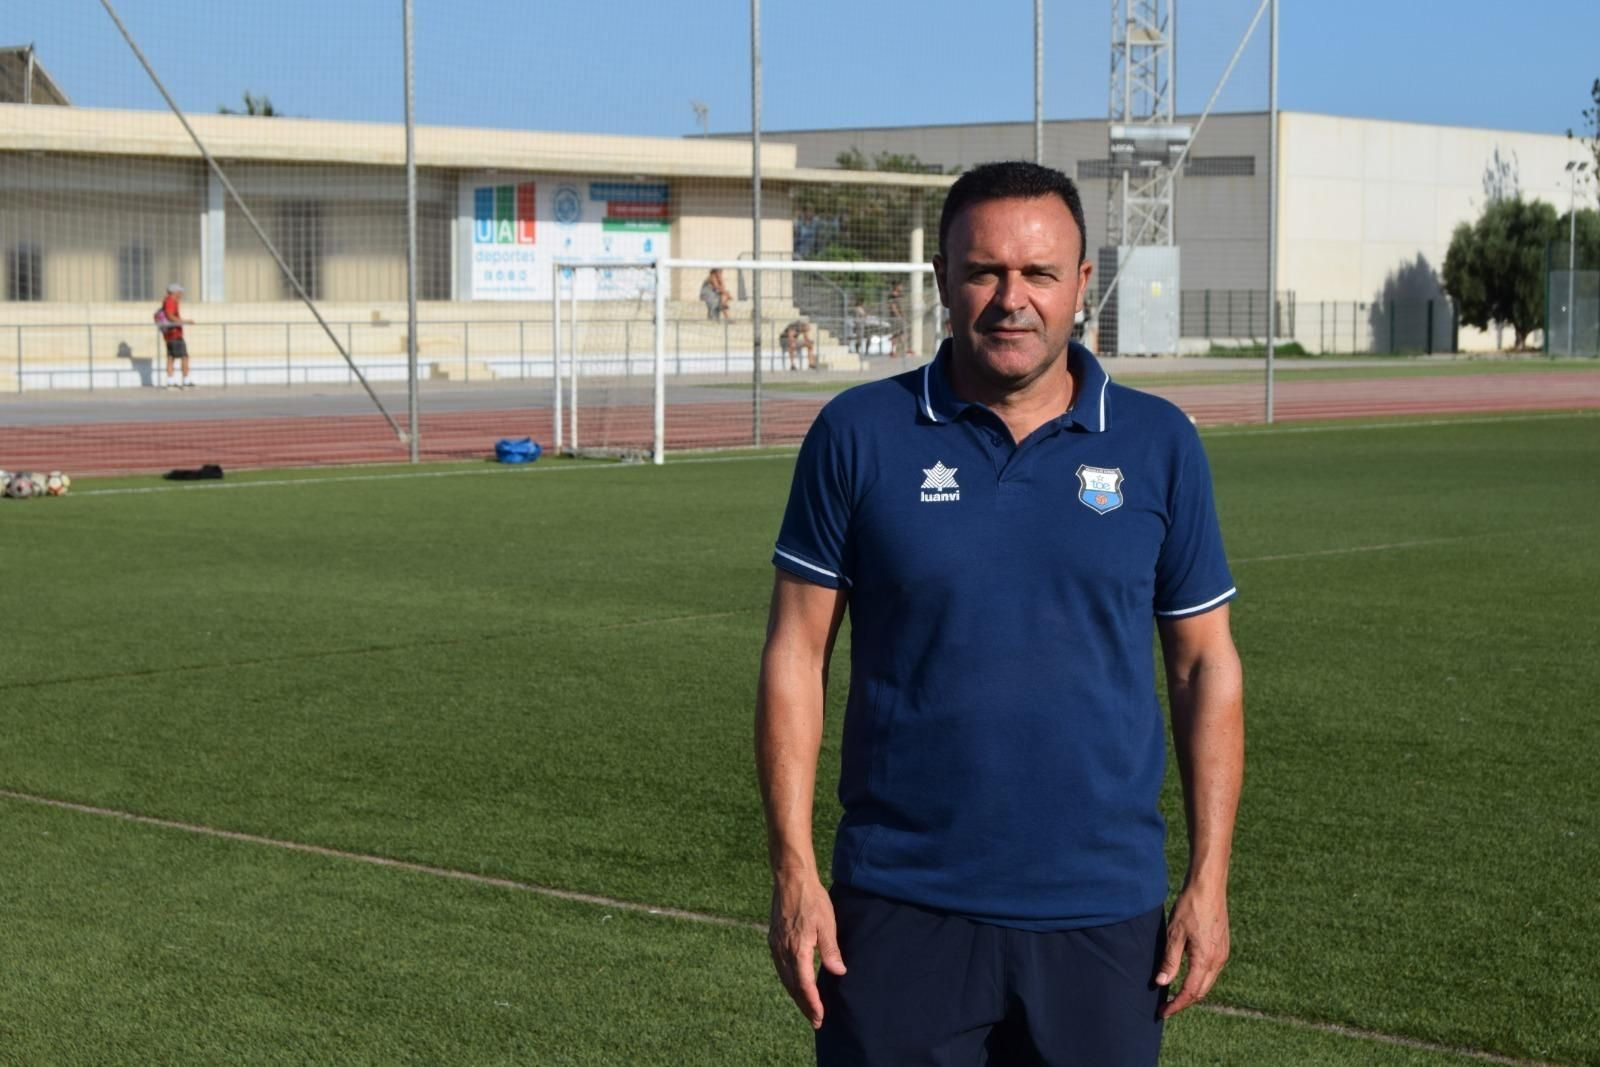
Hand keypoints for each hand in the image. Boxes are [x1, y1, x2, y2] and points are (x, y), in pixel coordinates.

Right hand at [767, 871, 846, 1028]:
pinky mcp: (774, 939)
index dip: (812, 1002)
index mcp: (797, 948)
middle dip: (804, 1005)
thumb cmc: (812, 899)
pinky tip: (796, 984)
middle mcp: (783, 950)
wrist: (791, 879)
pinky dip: (789, 981)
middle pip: (793, 986)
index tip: (820, 1016)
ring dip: (796, 995)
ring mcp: (776, 945)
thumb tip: (839, 973)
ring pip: (785, 978)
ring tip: (807, 1008)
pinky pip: (781, 967)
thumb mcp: (827, 923)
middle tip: (816, 1021)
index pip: (804, 984)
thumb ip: (831, 950)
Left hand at [1155, 885, 1228, 1017]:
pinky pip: (1211, 971)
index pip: (1190, 991)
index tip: (1163, 1012)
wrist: (1208, 886)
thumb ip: (1169, 961)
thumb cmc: (1190, 906)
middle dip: (1184, 1002)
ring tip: (1174, 995)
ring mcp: (1222, 953)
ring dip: (1192, 992)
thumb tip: (1161, 983)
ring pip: (1208, 982)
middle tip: (1166, 1008)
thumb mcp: (1174, 934)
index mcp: (1205, 959)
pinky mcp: (1222, 946)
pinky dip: (1199, 980)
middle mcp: (1218, 959)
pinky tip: (1187, 977)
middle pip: (1202, 991)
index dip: (1176, 1004)